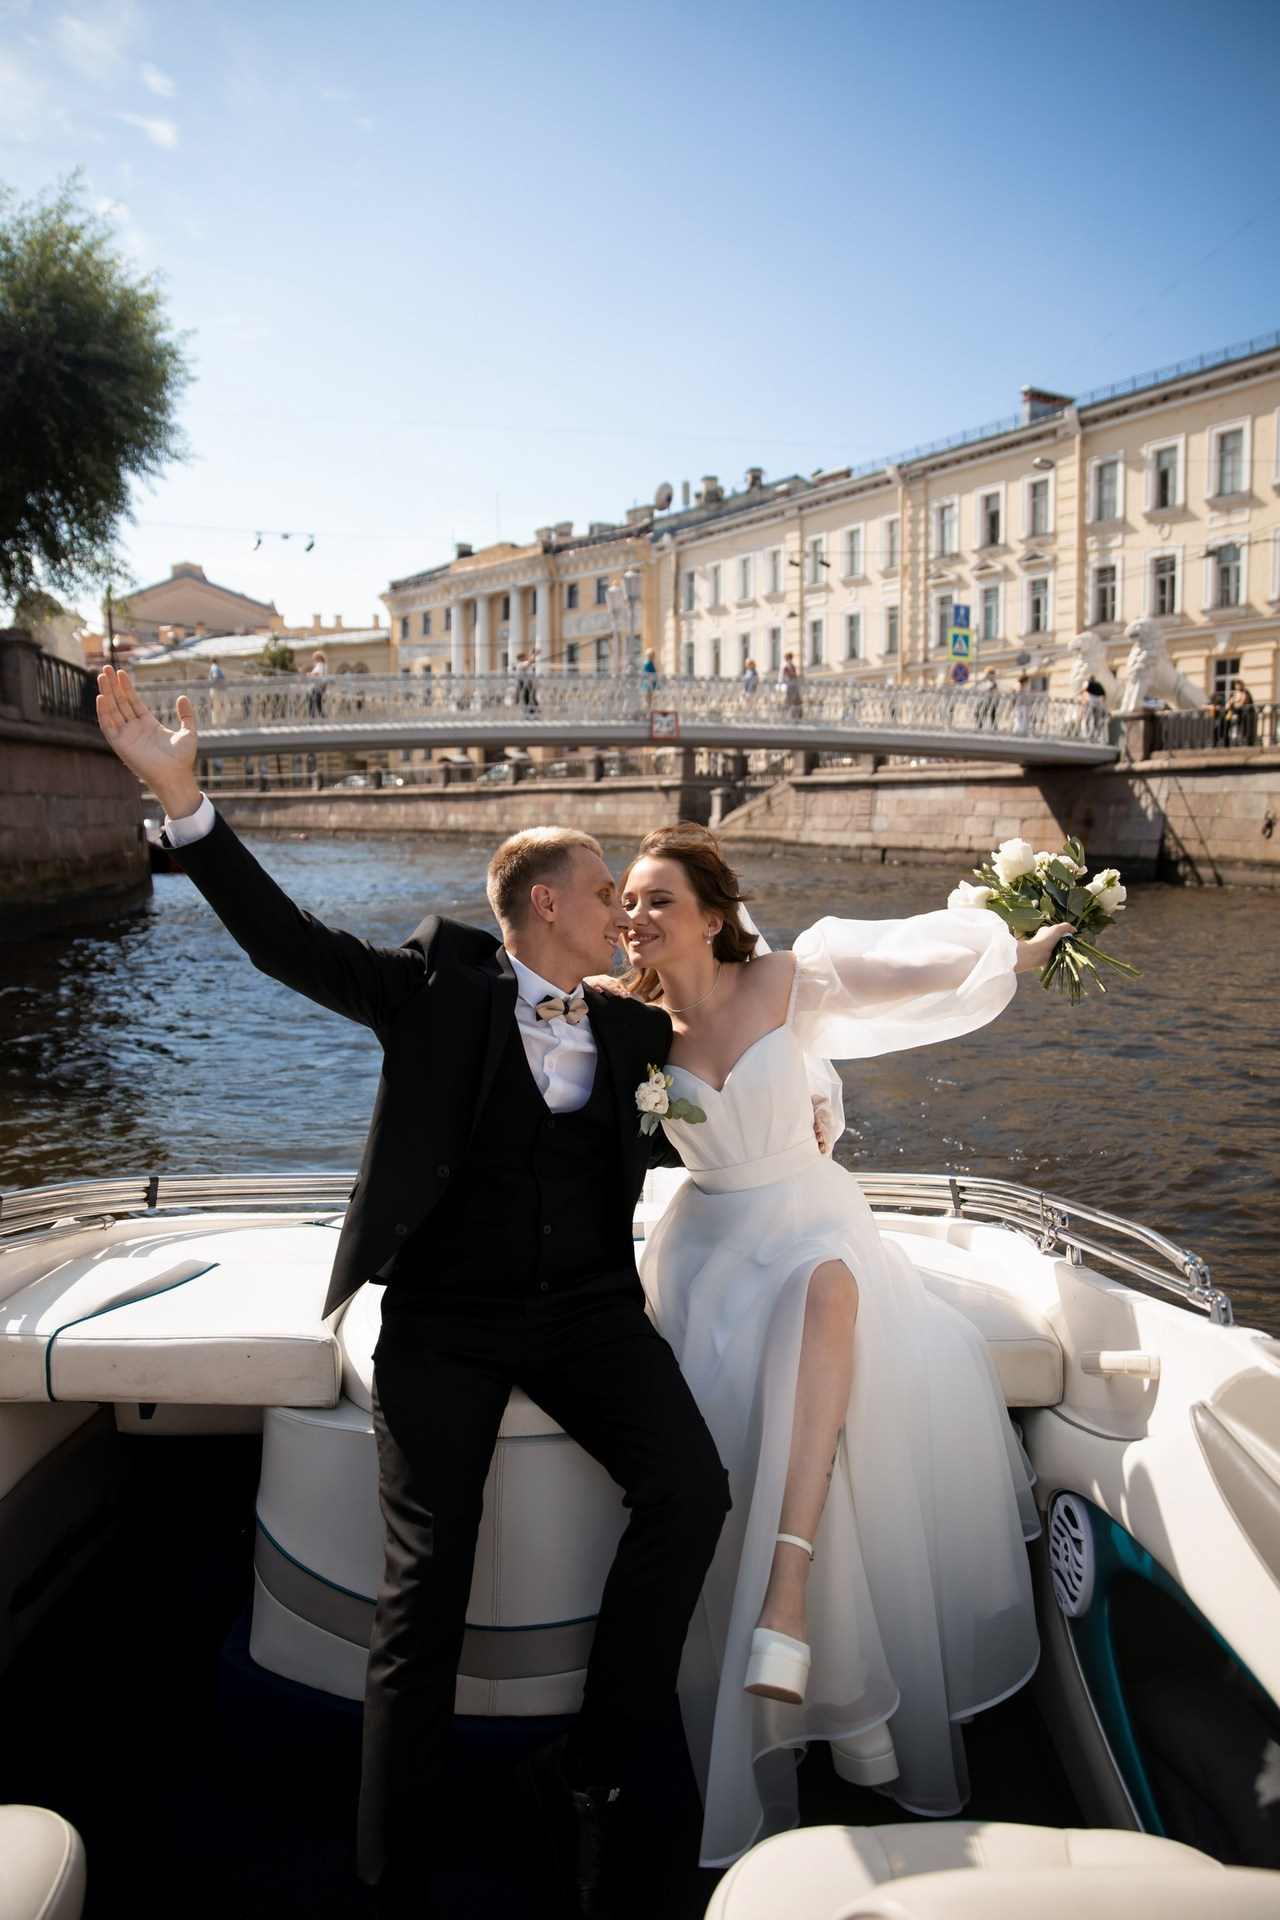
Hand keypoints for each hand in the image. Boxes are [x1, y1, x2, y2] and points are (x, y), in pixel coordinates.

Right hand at [97, 667, 201, 819]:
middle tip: (106, 668)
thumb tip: (182, 697)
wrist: (175, 776)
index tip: (121, 672)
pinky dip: (103, 713)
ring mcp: (126, 736)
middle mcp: (135, 728)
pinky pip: (108, 726)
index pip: (133, 701)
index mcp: (148, 724)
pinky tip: (100, 698)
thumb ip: (187, 715)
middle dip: (113, 685)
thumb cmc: (182, 758)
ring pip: (112, 710)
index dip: (126, 687)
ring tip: (101, 676)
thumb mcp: (189, 732)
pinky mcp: (120, 745)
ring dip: (106, 693)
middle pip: (120, 702)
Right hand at [584, 972, 634, 997]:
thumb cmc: (592, 988)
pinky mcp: (585, 982)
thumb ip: (612, 991)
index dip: (624, 988)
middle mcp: (602, 978)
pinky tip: (599, 991)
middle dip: (620, 989)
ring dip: (611, 988)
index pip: (618, 982)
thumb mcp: (603, 988)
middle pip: (613, 982)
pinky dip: (595, 987)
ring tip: (617, 993)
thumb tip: (625, 998)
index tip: (629, 996)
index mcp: (607, 979)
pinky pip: (590, 984)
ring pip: (603, 982)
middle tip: (625, 996)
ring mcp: (594, 979)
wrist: (577, 982)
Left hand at [1014, 921, 1073, 973]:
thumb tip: (1074, 929)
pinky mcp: (1048, 956)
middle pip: (1060, 939)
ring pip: (1059, 948)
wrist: (1036, 954)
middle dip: (1066, 942)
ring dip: (1065, 950)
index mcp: (1046, 931)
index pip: (1058, 930)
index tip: (1072, 936)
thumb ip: (1066, 926)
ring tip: (1071, 951)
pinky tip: (1066, 956)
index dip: (1066, 932)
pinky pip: (1057, 955)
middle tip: (1072, 944)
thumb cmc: (1045, 939)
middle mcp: (1046, 939)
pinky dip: (1062, 956)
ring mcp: (1047, 948)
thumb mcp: (1057, 929)